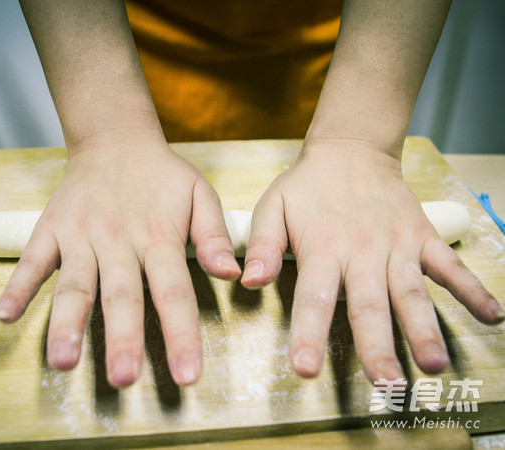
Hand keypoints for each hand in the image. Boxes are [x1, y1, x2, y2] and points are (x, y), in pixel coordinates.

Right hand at [0, 131, 240, 386]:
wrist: (115, 140)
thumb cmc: (163, 175)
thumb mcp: (200, 194)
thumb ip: (214, 234)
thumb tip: (232, 274)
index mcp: (159, 237)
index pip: (173, 291)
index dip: (181, 334)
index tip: (187, 376)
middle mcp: (119, 240)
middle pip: (121, 295)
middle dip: (123, 338)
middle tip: (123, 379)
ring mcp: (81, 235)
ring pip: (74, 283)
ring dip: (67, 322)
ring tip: (62, 360)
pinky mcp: (51, 228)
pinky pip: (32, 259)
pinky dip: (18, 285)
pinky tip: (5, 316)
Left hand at [242, 138, 504, 381]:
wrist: (351, 151)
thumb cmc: (307, 186)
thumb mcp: (273, 207)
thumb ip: (263, 245)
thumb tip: (250, 282)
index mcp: (322, 248)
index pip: (314, 297)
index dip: (308, 333)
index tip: (306, 369)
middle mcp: (362, 252)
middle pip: (369, 304)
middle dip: (377, 346)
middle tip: (387, 385)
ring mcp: (397, 245)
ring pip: (411, 291)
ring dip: (424, 328)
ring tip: (433, 364)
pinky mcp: (421, 237)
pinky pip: (449, 265)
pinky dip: (471, 289)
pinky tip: (492, 315)